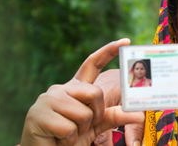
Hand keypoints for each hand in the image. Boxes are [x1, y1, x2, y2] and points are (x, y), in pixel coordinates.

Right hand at [21, 38, 144, 145]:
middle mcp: (60, 89)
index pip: (92, 64)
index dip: (108, 51)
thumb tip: (139, 114)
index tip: (126, 41)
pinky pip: (69, 128)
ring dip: (79, 132)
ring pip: (83, 114)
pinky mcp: (38, 114)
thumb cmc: (69, 138)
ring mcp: (48, 99)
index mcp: (74, 88)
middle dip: (95, 115)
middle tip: (81, 128)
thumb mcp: (95, 126)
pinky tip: (56, 139)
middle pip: (95, 92)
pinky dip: (68, 140)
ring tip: (65, 135)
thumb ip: (113, 116)